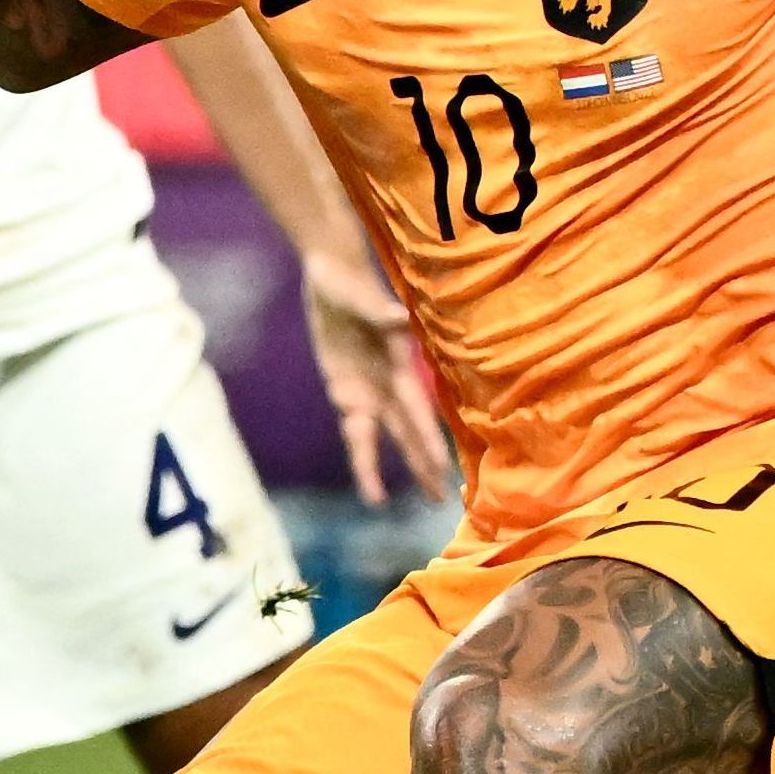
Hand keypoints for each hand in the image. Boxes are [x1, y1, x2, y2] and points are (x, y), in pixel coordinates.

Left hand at [303, 259, 451, 504]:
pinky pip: (357, 431)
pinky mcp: (348, 392)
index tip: (443, 466)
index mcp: (397, 361)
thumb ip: (376, 309)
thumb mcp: (356, 293)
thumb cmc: (346, 281)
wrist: (331, 276)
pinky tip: (370, 483)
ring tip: (422, 496)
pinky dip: (363, 456)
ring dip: (403, 466)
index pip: (415, 406)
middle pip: (409, 430)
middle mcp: (388, 381)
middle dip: (425, 462)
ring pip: (389, 437)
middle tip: (442, 498)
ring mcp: (369, 390)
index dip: (426, 436)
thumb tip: (398, 317)